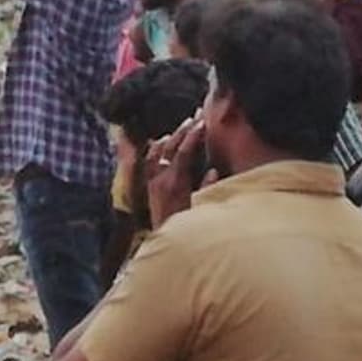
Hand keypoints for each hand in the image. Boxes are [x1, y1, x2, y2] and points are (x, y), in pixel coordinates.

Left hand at [144, 112, 206, 227]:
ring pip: (159, 151)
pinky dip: (156, 149)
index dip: (194, 135)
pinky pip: (150, 161)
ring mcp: (153, 181)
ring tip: (183, 127)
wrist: (165, 244)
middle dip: (184, 130)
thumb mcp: (200, 208)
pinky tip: (162, 142)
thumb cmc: (186, 227)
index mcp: (176, 182)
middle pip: (171, 147)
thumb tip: (212, 171)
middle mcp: (161, 179)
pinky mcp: (149, 186)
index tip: (203, 122)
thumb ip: (207, 189)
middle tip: (196, 117)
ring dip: (171, 137)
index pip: (184, 151)